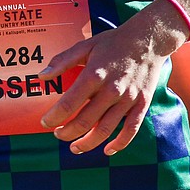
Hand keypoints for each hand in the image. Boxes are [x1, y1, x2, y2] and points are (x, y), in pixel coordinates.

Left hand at [37, 11, 174, 155]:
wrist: (148, 39)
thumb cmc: (113, 42)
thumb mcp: (86, 45)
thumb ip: (62, 61)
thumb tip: (41, 76)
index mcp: (94, 74)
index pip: (69, 103)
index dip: (54, 117)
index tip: (45, 122)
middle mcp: (111, 89)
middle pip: (84, 121)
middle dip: (67, 133)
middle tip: (57, 134)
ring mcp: (128, 99)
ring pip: (105, 130)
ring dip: (87, 143)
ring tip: (74, 148)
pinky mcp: (142, 104)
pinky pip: (130, 130)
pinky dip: (119, 144)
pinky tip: (107, 150)